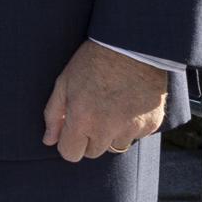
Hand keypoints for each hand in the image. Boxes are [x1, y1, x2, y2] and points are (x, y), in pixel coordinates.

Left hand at [42, 41, 166, 160]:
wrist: (131, 46)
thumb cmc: (92, 62)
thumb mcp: (64, 82)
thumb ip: (54, 114)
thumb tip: (49, 141)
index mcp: (82, 119)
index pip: (71, 154)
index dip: (68, 143)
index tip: (71, 130)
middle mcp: (108, 129)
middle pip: (93, 152)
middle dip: (88, 138)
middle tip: (91, 113)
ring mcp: (132, 128)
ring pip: (116, 146)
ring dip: (111, 133)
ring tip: (110, 106)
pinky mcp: (152, 124)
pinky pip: (137, 136)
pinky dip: (131, 126)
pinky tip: (128, 104)